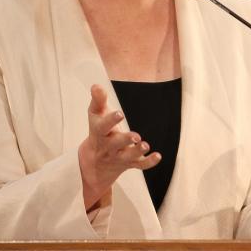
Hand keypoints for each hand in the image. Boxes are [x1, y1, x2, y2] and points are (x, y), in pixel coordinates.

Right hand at [78, 85, 160, 209]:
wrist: (93, 163)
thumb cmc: (98, 131)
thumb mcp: (95, 115)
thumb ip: (98, 100)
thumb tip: (96, 85)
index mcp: (100, 132)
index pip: (102, 127)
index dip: (110, 120)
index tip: (119, 113)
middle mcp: (109, 146)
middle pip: (116, 144)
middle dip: (125, 140)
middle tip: (136, 136)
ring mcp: (119, 156)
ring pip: (128, 156)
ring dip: (137, 151)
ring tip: (145, 145)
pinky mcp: (129, 163)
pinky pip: (139, 165)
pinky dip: (149, 162)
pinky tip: (158, 156)